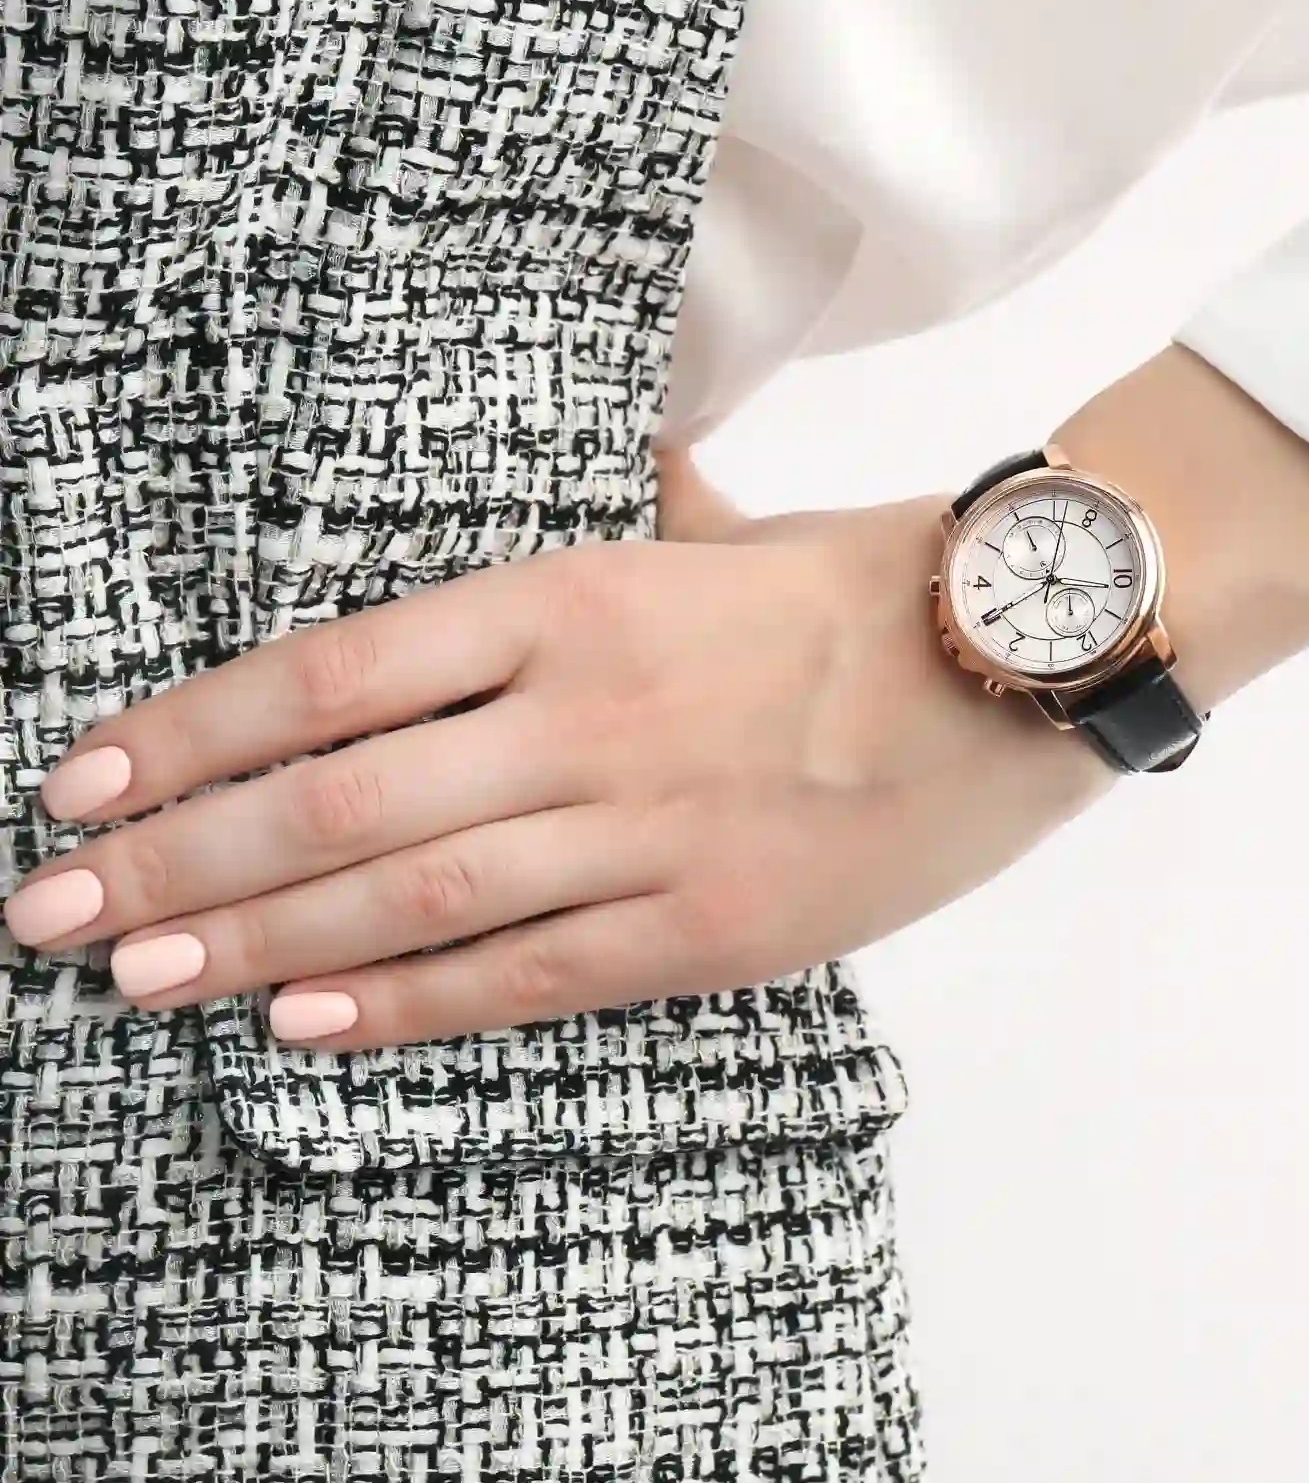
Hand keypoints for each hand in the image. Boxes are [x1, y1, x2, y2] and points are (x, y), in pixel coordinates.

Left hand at [2, 454, 1113, 1049]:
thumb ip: (627, 510)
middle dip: (174, 860)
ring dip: (253, 942)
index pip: (330, 669)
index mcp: (572, 594)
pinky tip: (300, 1024)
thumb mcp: (722, 525)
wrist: (1037, 660)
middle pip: (332, 798)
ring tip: (136, 977)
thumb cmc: (870, 583)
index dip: (191, 730)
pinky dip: (404, 1005)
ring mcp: (645, 828)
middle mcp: (584, 713)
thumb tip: (609, 459)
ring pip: (407, 896)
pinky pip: (526, 976)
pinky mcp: (708, 928)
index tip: (87, 777)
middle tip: (51, 910)